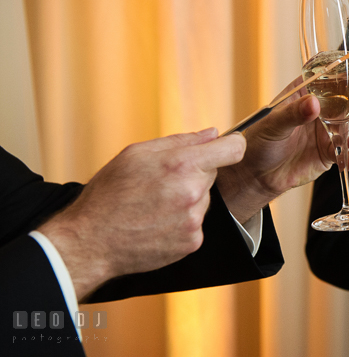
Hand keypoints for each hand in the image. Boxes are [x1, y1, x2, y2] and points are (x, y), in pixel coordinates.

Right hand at [38, 129, 245, 300]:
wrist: (90, 241)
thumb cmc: (109, 194)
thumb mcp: (137, 154)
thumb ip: (181, 140)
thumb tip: (213, 133)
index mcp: (182, 165)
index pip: (233, 150)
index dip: (232, 145)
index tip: (228, 145)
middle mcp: (193, 192)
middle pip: (212, 174)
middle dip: (194, 174)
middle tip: (163, 182)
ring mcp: (194, 219)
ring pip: (203, 200)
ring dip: (187, 199)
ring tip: (154, 206)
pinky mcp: (192, 241)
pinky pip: (196, 223)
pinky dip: (181, 222)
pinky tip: (157, 223)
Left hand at [215, 65, 348, 222]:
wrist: (256, 175)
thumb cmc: (259, 141)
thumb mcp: (272, 124)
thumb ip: (293, 113)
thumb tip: (313, 104)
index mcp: (307, 91)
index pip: (333, 74)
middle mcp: (322, 108)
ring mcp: (328, 129)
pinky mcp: (330, 151)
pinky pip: (347, 151)